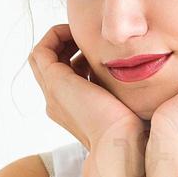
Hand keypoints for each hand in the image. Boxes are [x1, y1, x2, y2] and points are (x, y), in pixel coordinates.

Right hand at [28, 24, 146, 153]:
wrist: (120, 144)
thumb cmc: (130, 130)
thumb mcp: (123, 105)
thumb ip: (120, 90)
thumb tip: (135, 75)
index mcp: (70, 109)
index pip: (63, 75)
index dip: (75, 56)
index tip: (97, 48)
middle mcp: (56, 102)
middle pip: (49, 66)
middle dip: (65, 45)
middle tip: (86, 35)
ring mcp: (52, 94)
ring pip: (42, 58)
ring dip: (59, 39)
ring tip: (82, 32)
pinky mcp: (55, 84)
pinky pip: (42, 51)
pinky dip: (55, 36)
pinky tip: (78, 32)